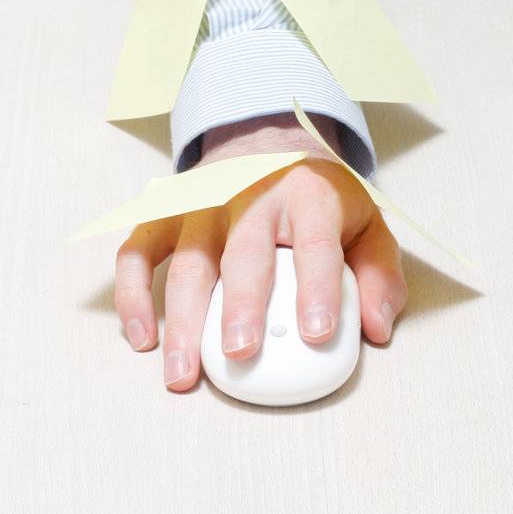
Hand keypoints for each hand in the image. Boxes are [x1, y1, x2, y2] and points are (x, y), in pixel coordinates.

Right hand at [113, 112, 406, 391]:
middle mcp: (252, 196)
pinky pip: (138, 252)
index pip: (316, 243)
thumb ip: (379, 274)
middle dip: (242, 304)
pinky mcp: (168, 214)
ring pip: (187, 261)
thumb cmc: (319, 198)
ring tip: (184, 375)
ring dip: (182, 320)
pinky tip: (143, 337)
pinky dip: (133, 294)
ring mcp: (204, 205)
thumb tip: (376, 330)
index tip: (318, 334)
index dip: (318, 287)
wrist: (269, 138)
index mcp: (309, 195)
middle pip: (244, 252)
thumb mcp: (365, 222)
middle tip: (242, 353)